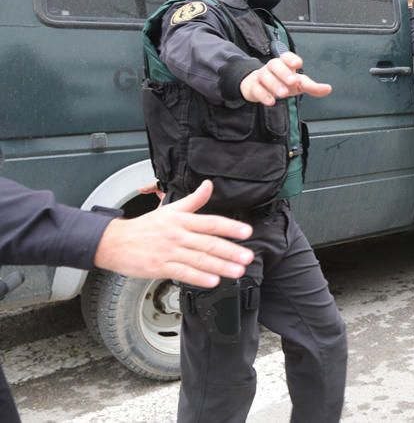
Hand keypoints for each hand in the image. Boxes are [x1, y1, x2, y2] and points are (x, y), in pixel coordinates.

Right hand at [93, 181, 254, 287]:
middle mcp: (178, 235)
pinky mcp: (160, 267)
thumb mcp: (170, 209)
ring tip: (237, 271)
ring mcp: (169, 252)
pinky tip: (213, 281)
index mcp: (181, 220)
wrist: (114, 242)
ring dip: (220, 266)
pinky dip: (199, 278)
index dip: (230, 227)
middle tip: (247, 257)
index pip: (211, 222)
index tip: (246, 232)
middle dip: (231, 251)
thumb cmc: (144, 227)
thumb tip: (209, 185)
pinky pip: (184, 273)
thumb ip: (194, 200)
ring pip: (199, 260)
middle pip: (208, 243)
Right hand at [240, 52, 332, 105]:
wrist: (258, 87)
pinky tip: (271, 101)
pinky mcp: (253, 87)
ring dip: (275, 85)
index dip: (291, 59)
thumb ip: (312, 87)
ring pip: (265, 77)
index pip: (286, 56)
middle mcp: (272, 68)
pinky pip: (256, 89)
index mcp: (284, 64)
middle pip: (275, 65)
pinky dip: (263, 95)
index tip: (298, 64)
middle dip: (284, 73)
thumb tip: (328, 89)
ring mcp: (261, 76)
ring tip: (283, 94)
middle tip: (293, 81)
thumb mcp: (298, 85)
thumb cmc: (282, 82)